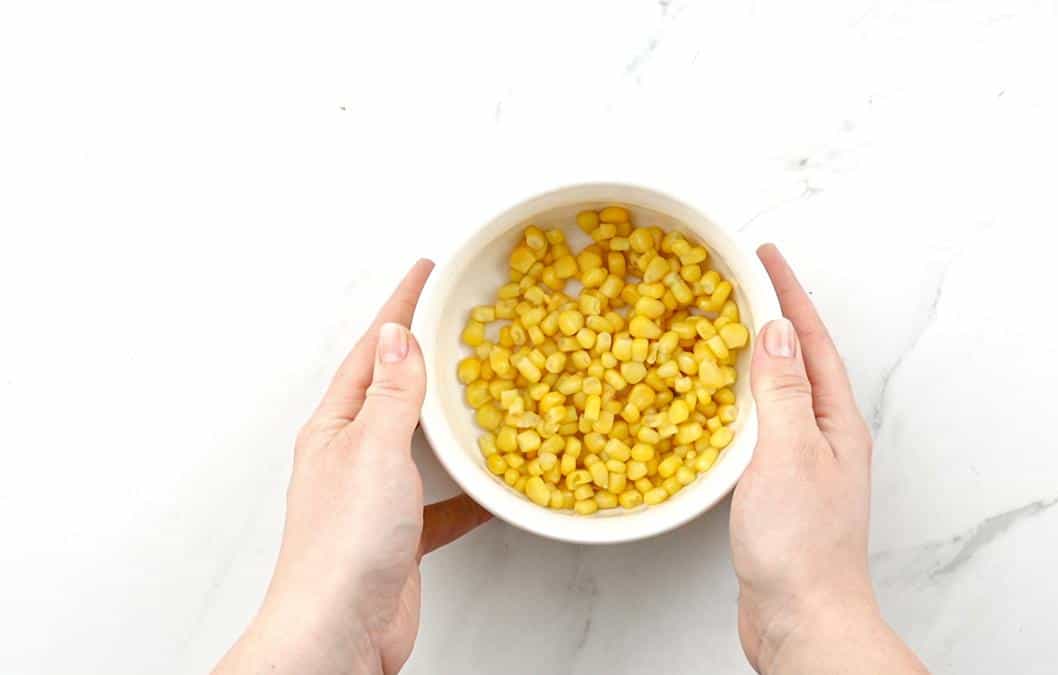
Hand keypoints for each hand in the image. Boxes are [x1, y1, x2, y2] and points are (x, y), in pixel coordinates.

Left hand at [215, 260, 490, 674]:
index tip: (426, 269)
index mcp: (336, 427)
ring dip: (448, 420)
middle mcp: (351, 456)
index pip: (372, 350)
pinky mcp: (399, 537)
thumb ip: (391, 395)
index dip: (400, 307)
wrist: (338, 632)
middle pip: (393, 391)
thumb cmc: (344, 544)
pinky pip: (440, 504)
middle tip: (459, 319)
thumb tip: (396, 336)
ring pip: (418, 445)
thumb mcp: (373, 451)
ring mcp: (375, 498)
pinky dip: (467, 493)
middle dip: (424, 354)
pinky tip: (492, 488)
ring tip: (483, 390)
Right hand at [731, 245, 927, 673]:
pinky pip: (758, 428)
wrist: (803, 620)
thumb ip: (782, 391)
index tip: (765, 253)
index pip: (811, 339)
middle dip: (772, 314)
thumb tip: (775, 331)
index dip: (788, 292)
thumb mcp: (789, 454)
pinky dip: (737, 402)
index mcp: (835, 421)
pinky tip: (715, 405)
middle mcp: (824, 436)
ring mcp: (801, 464)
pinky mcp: (777, 490)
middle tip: (740, 279)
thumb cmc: (802, 546)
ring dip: (752, 356)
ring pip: (777, 392)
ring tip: (723, 326)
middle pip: (798, 358)